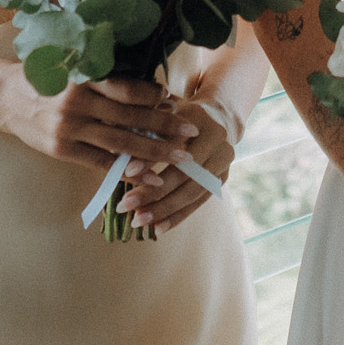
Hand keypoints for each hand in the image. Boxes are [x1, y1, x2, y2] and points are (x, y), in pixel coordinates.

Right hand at [0, 71, 199, 175]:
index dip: (153, 96)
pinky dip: (126, 169)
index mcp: (83, 77)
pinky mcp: (62, 149)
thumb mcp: (74, 67)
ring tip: (179, 157)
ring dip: (153, 151)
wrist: (4, 97)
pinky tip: (147, 175)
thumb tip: (150, 90)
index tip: (175, 100)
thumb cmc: (46, 77)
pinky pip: (100, 162)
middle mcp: (77, 103)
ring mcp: (68, 128)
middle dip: (164, 126)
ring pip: (119, 142)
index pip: (126, 89)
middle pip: (129, 117)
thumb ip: (105, 77)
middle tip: (191, 132)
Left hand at [116, 96, 238, 233]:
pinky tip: (158, 228)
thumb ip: (144, 134)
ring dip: (164, 209)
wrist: (217, 118)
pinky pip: (199, 202)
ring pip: (193, 191)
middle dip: (154, 192)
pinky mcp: (222, 179)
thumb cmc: (178, 117)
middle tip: (125, 205)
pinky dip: (178, 216)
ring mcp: (223, 161)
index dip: (151, 158)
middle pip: (186, 172)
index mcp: (200, 119)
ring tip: (138, 221)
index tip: (127, 172)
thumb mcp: (162, 116)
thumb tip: (120, 160)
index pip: (174, 142)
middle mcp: (217, 140)